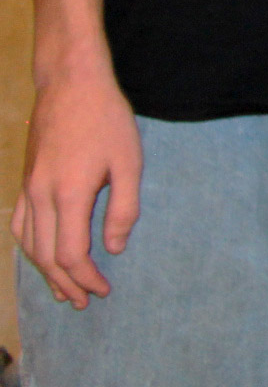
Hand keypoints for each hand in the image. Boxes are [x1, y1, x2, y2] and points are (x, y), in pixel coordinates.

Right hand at [13, 57, 142, 306]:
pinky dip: (30, 248)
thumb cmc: (107, 120)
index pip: (70, 254)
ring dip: (45, 271)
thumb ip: (123, 208)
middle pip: (45, 256)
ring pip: (28, 244)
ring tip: (64, 290)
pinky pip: (19, 225)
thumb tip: (114, 248)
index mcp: (69, 195)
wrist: (71, 85)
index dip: (85, 277)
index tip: (103, 290)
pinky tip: (41, 256)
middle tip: (85, 301)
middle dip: (66, 283)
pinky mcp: (25, 181)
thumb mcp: (129, 161)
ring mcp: (28, 189)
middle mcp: (41, 196)